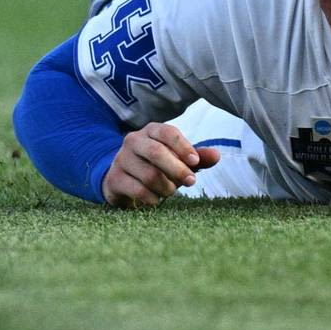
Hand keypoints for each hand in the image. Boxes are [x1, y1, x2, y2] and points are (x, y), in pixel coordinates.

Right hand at [101, 122, 220, 207]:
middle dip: (177, 169)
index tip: (196, 162)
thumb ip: (198, 157)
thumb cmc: (157, 166)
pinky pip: (138, 190)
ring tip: (171, 190)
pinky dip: (153, 198)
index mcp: (152, 130)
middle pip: (156, 153)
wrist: (123, 180)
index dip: (183, 147)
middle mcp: (133, 141)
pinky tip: (156, 199)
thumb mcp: (179, 159)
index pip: (168, 132)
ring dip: (167, 187)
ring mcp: (120, 159)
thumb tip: (216, 155)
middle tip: (191, 181)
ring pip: (149, 175)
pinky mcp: (114, 179)